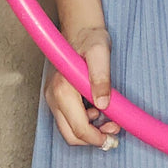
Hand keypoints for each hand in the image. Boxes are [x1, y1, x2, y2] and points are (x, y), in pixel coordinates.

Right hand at [44, 24, 121, 147]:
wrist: (80, 28)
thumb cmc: (90, 39)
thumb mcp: (100, 53)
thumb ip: (101, 77)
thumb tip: (103, 104)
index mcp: (63, 90)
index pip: (78, 128)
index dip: (96, 139)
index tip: (112, 139)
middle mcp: (53, 97)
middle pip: (70, 135)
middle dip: (93, 139)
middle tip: (114, 132)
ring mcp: (53, 98)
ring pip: (69, 129)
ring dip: (90, 131)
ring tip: (110, 120)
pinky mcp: (57, 97)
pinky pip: (69, 119)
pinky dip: (85, 122)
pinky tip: (98, 111)